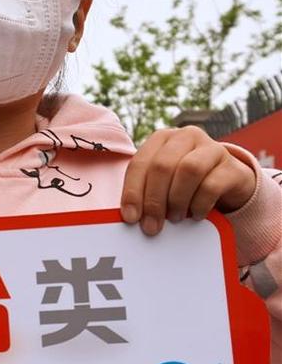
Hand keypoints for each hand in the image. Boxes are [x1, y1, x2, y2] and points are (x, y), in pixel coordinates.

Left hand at [120, 126, 256, 235]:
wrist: (229, 184)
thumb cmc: (187, 184)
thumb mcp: (164, 183)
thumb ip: (147, 191)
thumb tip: (131, 216)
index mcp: (162, 138)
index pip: (140, 163)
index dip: (132, 192)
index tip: (130, 218)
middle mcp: (186, 137)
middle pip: (162, 166)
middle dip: (154, 200)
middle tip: (152, 226)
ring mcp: (212, 148)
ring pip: (188, 170)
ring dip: (177, 199)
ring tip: (174, 218)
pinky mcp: (233, 166)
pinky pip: (212, 185)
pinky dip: (199, 204)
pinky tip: (195, 215)